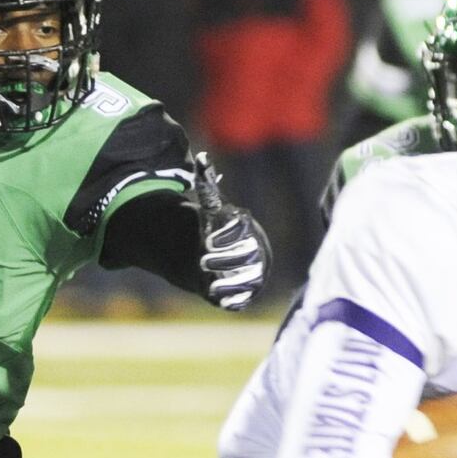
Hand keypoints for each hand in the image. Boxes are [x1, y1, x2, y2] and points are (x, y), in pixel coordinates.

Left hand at [194, 152, 270, 310]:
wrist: (227, 256)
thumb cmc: (218, 230)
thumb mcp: (212, 209)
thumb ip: (207, 185)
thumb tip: (201, 156)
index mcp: (247, 229)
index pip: (242, 230)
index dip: (226, 235)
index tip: (208, 240)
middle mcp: (255, 251)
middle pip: (246, 255)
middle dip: (225, 259)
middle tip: (202, 261)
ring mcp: (254, 272)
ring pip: (249, 279)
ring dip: (229, 282)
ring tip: (210, 283)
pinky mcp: (249, 292)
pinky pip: (246, 298)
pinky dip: (234, 300)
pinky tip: (219, 300)